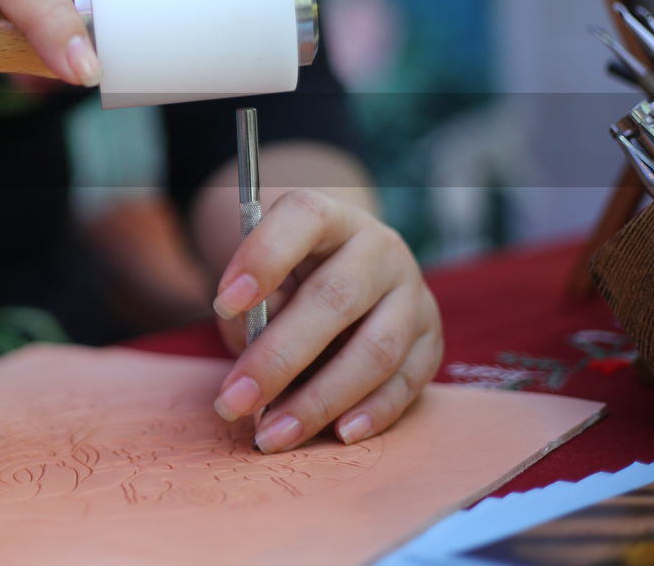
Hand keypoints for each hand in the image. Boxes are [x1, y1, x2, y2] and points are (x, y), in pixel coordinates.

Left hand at [209, 189, 441, 451]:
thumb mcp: (263, 279)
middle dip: (278, 359)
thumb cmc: (288, 281)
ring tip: (272, 434)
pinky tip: (337, 434)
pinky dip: (372, 412)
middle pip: (334, 299)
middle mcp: (378, 248)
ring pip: (376, 349)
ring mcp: (412, 293)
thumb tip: (254, 359)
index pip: (302, 219)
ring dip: (320, 400)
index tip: (223, 304)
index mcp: (329, 219)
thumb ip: (253, 309)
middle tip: (233, 402)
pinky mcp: (430, 337)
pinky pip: (408, 381)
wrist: (344, 274)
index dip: (263, 258)